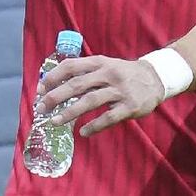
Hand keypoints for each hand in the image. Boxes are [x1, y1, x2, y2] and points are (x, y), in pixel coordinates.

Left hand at [36, 55, 164, 136]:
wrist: (156, 77)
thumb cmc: (124, 73)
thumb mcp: (106, 65)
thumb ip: (86, 72)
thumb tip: (56, 84)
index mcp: (100, 62)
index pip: (71, 66)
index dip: (53, 77)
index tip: (39, 89)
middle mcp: (108, 74)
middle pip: (77, 84)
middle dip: (55, 96)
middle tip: (40, 108)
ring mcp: (119, 90)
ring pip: (90, 101)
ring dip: (70, 112)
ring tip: (55, 121)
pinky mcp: (129, 106)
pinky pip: (108, 117)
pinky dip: (94, 126)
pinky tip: (83, 133)